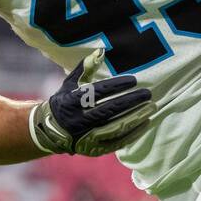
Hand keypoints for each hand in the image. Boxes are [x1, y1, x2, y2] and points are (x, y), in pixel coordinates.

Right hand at [29, 49, 156, 156]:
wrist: (50, 131)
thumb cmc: (64, 101)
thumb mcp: (70, 83)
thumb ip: (85, 68)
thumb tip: (101, 51)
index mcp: (71, 101)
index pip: (98, 92)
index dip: (117, 86)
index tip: (134, 80)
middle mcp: (78, 120)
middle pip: (109, 110)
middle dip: (131, 101)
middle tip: (148, 94)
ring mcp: (86, 136)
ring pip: (115, 127)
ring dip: (135, 117)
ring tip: (151, 107)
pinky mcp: (94, 149)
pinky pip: (117, 142)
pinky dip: (133, 133)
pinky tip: (145, 123)